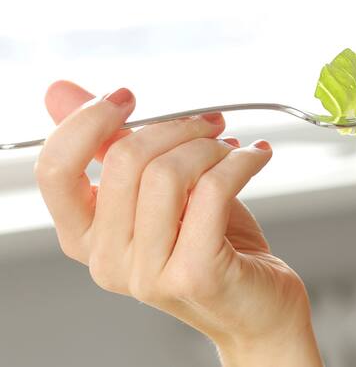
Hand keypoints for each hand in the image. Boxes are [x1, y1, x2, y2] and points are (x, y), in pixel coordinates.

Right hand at [34, 81, 322, 366]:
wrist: (258, 308)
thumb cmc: (214, 246)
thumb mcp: (159, 193)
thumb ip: (113, 147)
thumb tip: (60, 91)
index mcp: (86, 238)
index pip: (55, 170)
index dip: (87, 122)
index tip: (127, 98)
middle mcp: (107, 261)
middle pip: (123, 161)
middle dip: (175, 127)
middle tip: (210, 124)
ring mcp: (148, 274)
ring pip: (168, 174)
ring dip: (211, 146)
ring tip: (234, 148)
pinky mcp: (195, 274)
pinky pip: (212, 191)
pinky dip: (241, 162)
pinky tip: (256, 157)